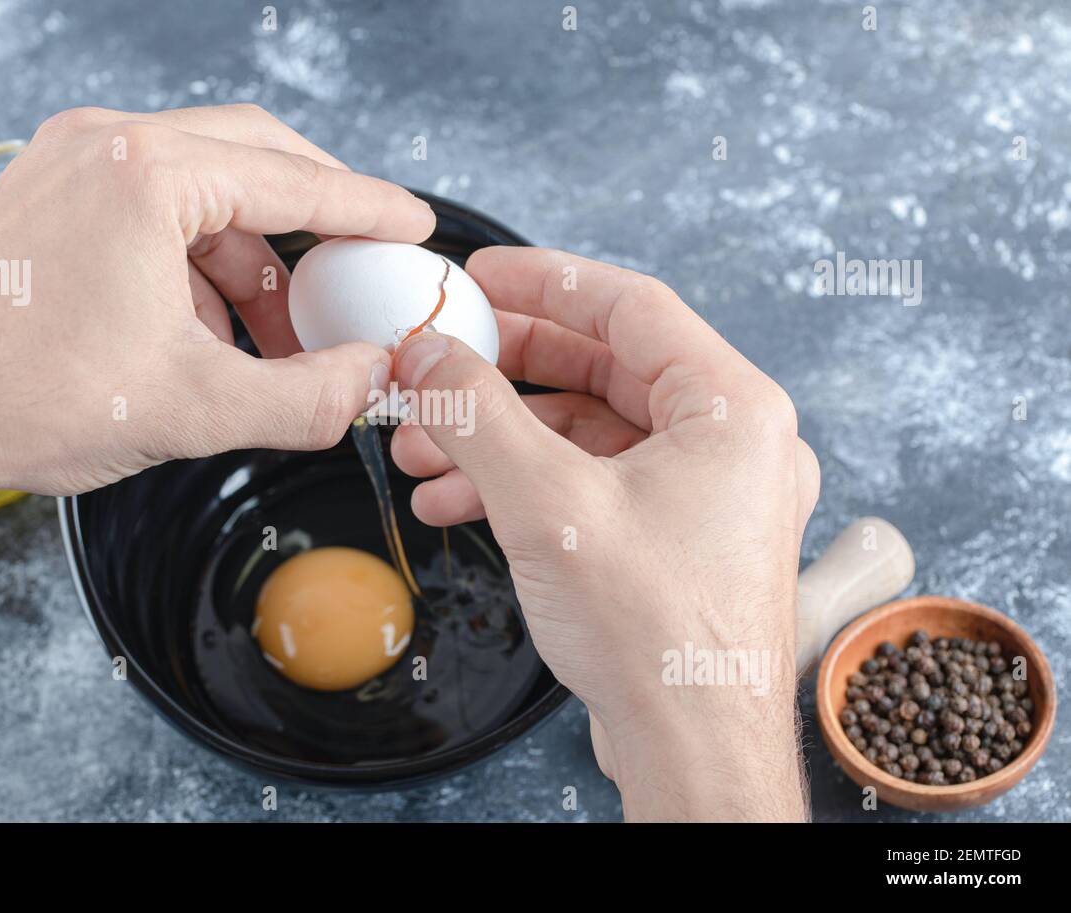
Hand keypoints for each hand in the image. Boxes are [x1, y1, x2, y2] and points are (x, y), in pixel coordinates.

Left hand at [0, 103, 433, 497]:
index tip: (411, 225)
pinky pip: (150, 212)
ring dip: (251, 257)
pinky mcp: (46, 199)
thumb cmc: (19, 398)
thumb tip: (372, 381)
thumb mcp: (193, 408)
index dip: (367, 208)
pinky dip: (196, 264)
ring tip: (277, 337)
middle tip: (357, 269)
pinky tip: (209, 331)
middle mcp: (105, 147)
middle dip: (313, 220)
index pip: (294, 178)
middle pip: (251, 158)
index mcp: (147, 176)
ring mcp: (68, 165)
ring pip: (200, 190)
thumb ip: (307, 396)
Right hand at [390, 247, 819, 820]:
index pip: (630, 306)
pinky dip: (527, 483)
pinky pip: (593, 481)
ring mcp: (706, 495)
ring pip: (589, 431)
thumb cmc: (660, 640)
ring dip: (502, 436)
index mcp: (733, 410)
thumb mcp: (546, 504)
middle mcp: (732, 445)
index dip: (545, 282)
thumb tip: (426, 356)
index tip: (480, 277)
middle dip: (505, 372)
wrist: (691, 752)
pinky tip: (458, 498)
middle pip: (603, 367)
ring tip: (425, 451)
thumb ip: (476, 415)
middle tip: (439, 363)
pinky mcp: (676, 539)